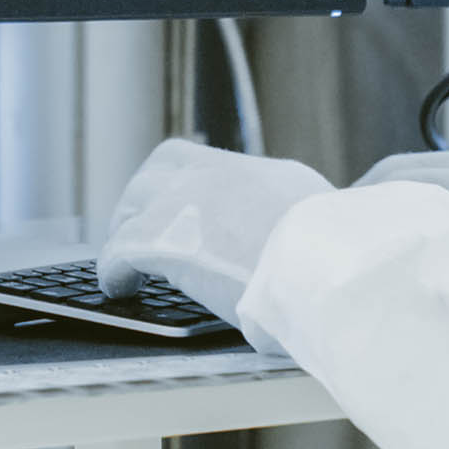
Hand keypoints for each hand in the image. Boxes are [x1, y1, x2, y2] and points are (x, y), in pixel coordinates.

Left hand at [96, 139, 330, 343]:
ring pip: (134, 202)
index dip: (186, 183)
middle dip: (148, 196)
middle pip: (163, 168)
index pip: (206, 162)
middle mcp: (217, 176)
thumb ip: (313, 213)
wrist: (321, 268)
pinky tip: (119, 285)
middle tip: (143, 228)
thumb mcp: (331, 217)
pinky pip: (119, 248)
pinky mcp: (158, 238)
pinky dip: (114, 267)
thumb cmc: (334, 258)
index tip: (183, 205)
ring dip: (126, 229)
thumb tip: (331, 214)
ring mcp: (184, 202)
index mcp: (258, 174)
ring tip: (125, 261)